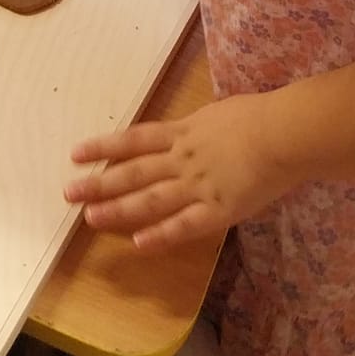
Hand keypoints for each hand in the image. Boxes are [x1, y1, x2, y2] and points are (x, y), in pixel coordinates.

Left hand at [64, 94, 289, 252]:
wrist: (285, 132)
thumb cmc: (260, 116)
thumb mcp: (221, 113)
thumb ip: (202, 127)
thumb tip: (192, 130)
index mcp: (185, 131)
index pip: (135, 139)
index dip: (104, 146)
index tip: (76, 154)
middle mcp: (183, 158)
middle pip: (133, 171)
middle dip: (100, 182)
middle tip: (69, 192)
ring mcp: (198, 185)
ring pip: (150, 199)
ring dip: (118, 209)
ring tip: (90, 217)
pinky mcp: (218, 209)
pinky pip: (184, 225)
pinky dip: (161, 235)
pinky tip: (138, 243)